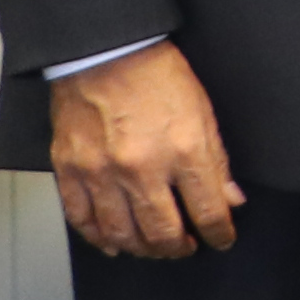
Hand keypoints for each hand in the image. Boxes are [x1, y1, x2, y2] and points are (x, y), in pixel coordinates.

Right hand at [50, 42, 244, 259]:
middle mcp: (141, 169)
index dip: (218, 233)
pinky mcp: (69, 169)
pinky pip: (81, 218)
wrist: (103, 51)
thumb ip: (217, 162)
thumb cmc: (157, 75)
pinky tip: (112, 244)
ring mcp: (101, 173)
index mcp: (183, 152)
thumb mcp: (203, 113)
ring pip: (121, 233)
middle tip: (185, 248)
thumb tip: (230, 199)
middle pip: (162, 232)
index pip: (207, 212)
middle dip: (179, 248)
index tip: (221, 239)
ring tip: (153, 248)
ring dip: (142, 248)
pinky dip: (97, 237)